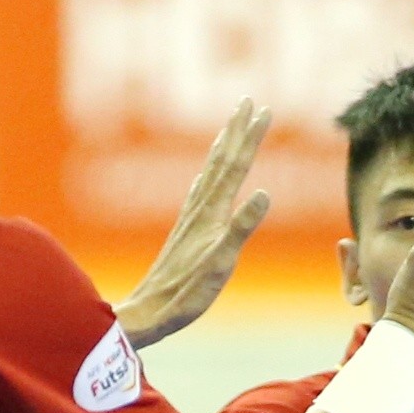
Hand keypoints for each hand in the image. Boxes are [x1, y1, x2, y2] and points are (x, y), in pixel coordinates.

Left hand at [117, 99, 274, 346]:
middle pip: (222, 161)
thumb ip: (241, 228)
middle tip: (248, 102)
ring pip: (210, 172)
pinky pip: (200, 192)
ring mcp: (191, 219)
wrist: (149, 311)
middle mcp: (200, 209)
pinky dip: (208, 176)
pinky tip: (205, 176)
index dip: (250, 138)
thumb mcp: (221, 263)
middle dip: (237, 131)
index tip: (263, 110)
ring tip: (230, 128)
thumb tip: (263, 192)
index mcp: (212, 213)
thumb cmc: (187, 293)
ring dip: (223, 148)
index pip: (236, 166)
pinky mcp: (185, 233)